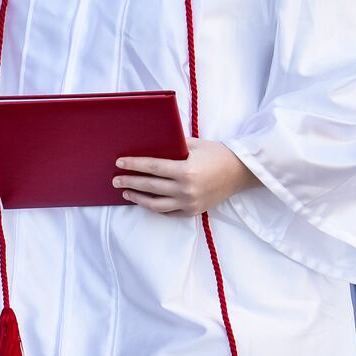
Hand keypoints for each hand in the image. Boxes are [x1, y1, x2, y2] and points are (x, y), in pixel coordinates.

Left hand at [113, 139, 258, 216]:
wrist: (241, 173)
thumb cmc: (217, 153)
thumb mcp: (194, 144)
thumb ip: (172, 146)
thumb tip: (148, 144)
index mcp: (186, 171)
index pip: (152, 167)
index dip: (133, 165)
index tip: (119, 162)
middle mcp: (186, 189)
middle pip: (150, 186)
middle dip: (130, 182)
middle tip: (115, 179)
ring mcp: (190, 203)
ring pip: (156, 205)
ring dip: (138, 199)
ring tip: (125, 192)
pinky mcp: (194, 211)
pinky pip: (169, 212)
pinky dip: (154, 207)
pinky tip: (145, 201)